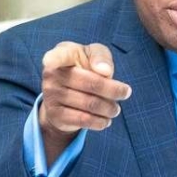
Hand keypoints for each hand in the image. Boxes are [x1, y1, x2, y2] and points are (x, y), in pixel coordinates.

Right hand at [39, 42, 131, 164]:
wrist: (66, 91)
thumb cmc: (84, 65)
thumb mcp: (93, 54)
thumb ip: (101, 56)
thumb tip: (105, 71)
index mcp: (62, 54)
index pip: (57, 56)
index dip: (54, 58)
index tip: (50, 61)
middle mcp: (52, 75)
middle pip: (91, 84)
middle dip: (113, 90)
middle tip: (126, 93)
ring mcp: (51, 95)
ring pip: (90, 104)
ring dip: (109, 108)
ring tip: (116, 109)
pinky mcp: (55, 114)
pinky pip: (83, 120)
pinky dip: (100, 121)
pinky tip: (106, 120)